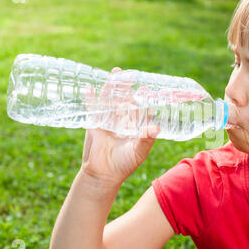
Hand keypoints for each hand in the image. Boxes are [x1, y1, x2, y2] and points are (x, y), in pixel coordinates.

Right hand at [79, 67, 160, 188]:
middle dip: (127, 88)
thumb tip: (157, 127)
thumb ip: (146, 139)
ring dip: (112, 88)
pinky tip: (91, 87)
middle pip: (125, 101)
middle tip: (130, 75)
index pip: (140, 110)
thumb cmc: (124, 165)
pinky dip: (91, 99)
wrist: (102, 175)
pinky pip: (93, 109)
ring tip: (114, 73)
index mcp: (135, 128)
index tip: (146, 88)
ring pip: (110, 101)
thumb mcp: (138, 152)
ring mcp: (108, 122)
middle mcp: (122, 122)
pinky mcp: (95, 124)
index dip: (143, 99)